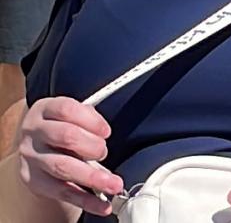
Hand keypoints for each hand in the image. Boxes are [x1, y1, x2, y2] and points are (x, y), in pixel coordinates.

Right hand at [17, 97, 122, 216]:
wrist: (33, 144)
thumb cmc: (59, 125)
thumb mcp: (70, 114)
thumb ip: (87, 121)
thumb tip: (105, 136)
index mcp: (45, 109)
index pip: (67, 109)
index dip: (91, 120)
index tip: (107, 131)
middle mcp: (35, 132)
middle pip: (66, 136)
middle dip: (93, 146)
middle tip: (104, 152)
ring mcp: (32, 157)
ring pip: (62, 167)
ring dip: (92, 178)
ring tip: (113, 184)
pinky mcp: (33, 181)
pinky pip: (61, 192)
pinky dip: (85, 200)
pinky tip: (102, 204)